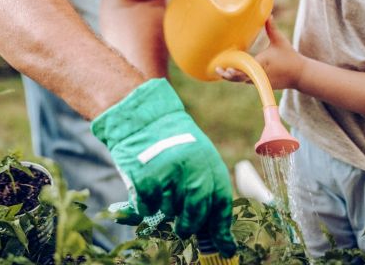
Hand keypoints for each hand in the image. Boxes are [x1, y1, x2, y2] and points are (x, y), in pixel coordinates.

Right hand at [92, 78, 235, 255]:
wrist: (140, 118)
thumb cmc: (169, 141)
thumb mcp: (195, 156)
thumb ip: (205, 187)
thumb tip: (219, 234)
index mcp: (208, 161)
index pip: (220, 201)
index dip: (222, 227)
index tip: (225, 246)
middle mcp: (191, 167)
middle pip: (197, 211)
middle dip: (190, 224)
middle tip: (184, 228)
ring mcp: (168, 173)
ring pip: (170, 211)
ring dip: (165, 210)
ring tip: (160, 192)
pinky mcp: (145, 178)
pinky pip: (148, 208)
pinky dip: (145, 207)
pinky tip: (144, 191)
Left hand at [215, 17, 303, 89]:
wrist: (300, 74)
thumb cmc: (290, 56)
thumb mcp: (280, 40)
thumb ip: (271, 28)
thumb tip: (268, 14)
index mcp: (262, 63)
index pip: (245, 68)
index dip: (235, 70)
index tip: (225, 68)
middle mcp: (260, 74)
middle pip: (240, 77)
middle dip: (228, 75)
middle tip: (218, 70)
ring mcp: (261, 81)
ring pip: (242, 81)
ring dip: (232, 77)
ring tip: (221, 72)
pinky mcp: (262, 84)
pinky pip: (248, 81)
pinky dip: (240, 78)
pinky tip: (231, 74)